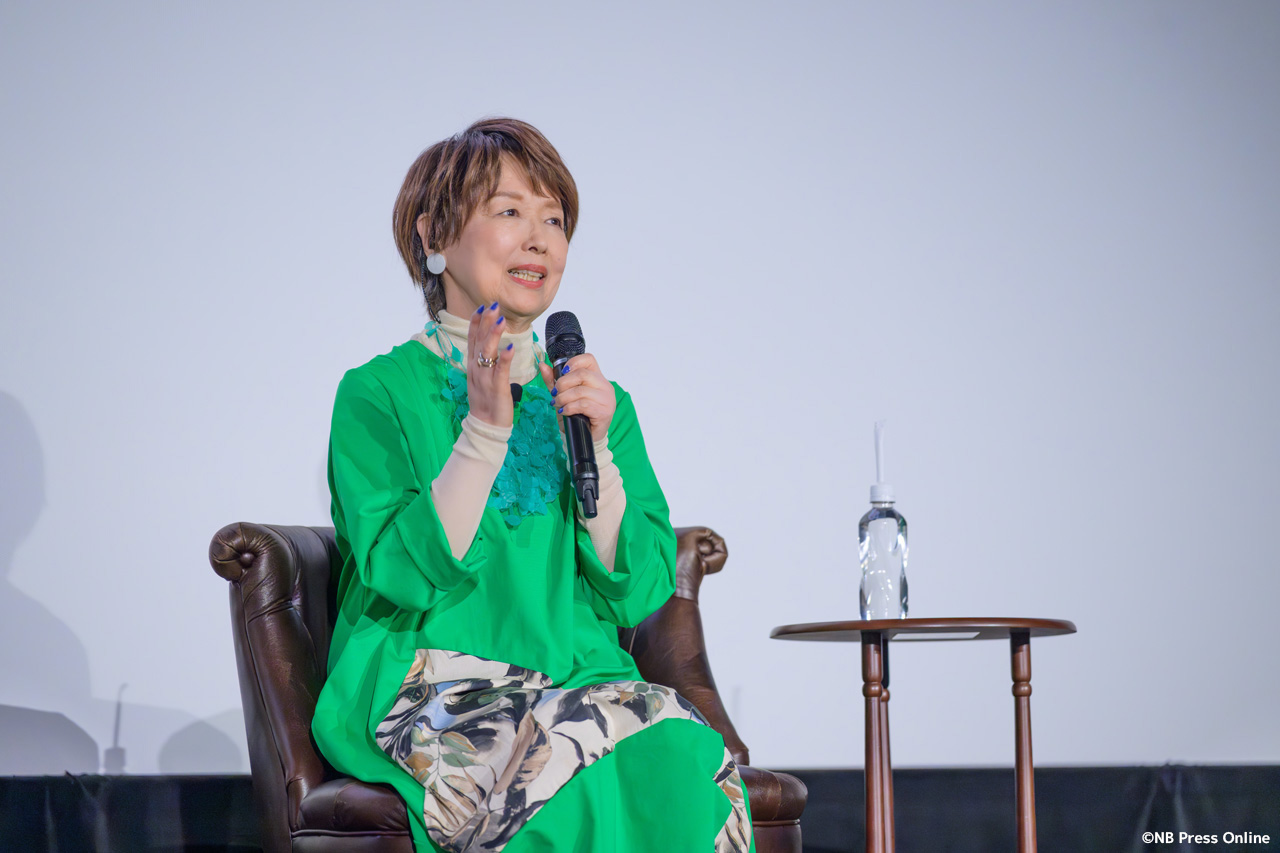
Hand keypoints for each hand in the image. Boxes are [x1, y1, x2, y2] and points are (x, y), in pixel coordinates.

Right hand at [466, 303, 516, 427]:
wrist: (485, 425)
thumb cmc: (486, 401)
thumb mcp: (481, 377)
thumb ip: (484, 361)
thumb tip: (489, 345)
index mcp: (473, 366)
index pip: (472, 340)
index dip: (476, 323)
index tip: (481, 308)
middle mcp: (476, 369)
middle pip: (479, 341)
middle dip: (485, 322)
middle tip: (492, 306)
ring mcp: (485, 378)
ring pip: (487, 352)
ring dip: (494, 335)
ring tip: (501, 320)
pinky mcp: (497, 388)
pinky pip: (501, 370)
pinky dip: (504, 358)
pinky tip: (509, 347)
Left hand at [539, 353, 614, 442]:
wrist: (585, 437)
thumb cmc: (577, 415)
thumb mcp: (563, 395)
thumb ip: (554, 380)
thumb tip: (543, 365)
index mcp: (597, 378)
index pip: (589, 359)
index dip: (574, 362)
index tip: (562, 373)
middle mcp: (604, 386)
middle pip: (582, 374)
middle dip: (563, 384)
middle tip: (555, 394)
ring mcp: (606, 399)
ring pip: (580, 391)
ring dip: (564, 398)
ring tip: (559, 404)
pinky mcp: (604, 412)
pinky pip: (583, 404)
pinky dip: (570, 408)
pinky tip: (566, 412)